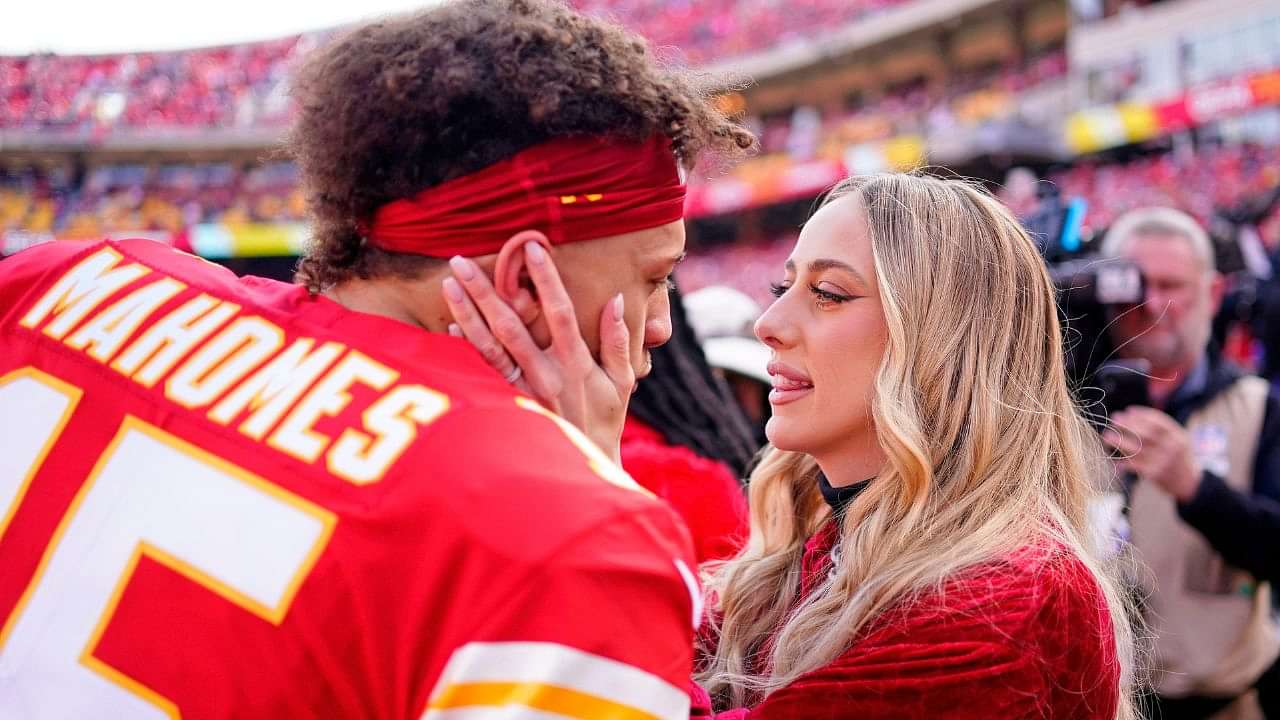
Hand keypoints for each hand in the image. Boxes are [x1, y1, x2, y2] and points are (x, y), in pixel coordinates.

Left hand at [441, 240, 634, 462]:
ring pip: (488, 347)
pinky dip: (464, 349)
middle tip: (461, 260)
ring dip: (467, 313)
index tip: (532, 248)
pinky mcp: (505, 407)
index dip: (546, 279)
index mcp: (576, 364)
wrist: (582, 472)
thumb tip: (616, 299)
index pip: (560, 312)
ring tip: (448, 283)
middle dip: (486, 289)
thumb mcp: (622, 382)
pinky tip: (449, 324)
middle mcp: (546, 375)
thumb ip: (617, 340)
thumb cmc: (604, 422)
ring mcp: (522, 392)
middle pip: (511, 325)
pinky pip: (480, 374)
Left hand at [1101, 406, 1202, 502]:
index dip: (1142, 415)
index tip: (1128, 411)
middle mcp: (1171, 447)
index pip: (1158, 421)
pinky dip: (1123, 462)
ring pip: (1136, 448)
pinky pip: (1134, 465)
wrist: (1190, 483)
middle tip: (1115, 419)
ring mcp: (1163, 461)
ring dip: (1119, 441)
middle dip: (1128, 424)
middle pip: (1146, 433)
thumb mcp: (1179, 439)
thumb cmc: (1179, 457)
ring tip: (1107, 435)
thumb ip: (1162, 428)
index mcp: (1178, 436)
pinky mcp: (1155, 474)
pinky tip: (1114, 460)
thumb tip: (1132, 414)